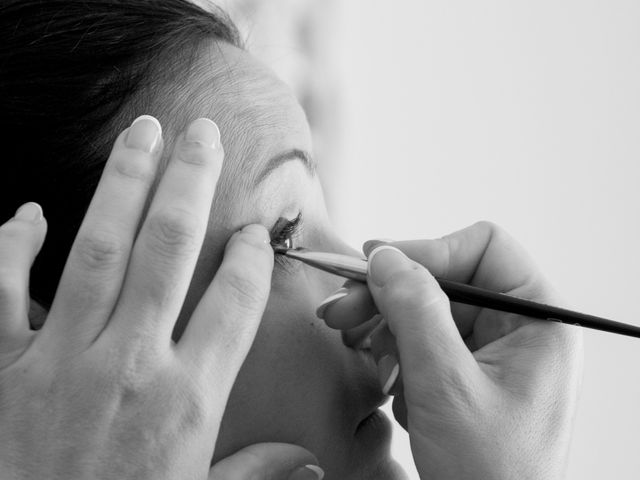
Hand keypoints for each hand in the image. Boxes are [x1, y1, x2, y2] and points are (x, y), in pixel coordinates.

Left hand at [0, 116, 320, 479]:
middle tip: (204, 132)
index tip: (256, 230)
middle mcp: (129, 367)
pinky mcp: (1, 369)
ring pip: (98, 251)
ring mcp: (61, 361)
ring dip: (124, 185)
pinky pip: (2, 292)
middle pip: (169, 251)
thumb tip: (311, 466)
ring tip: (144, 134)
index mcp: (187, 399)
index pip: (234, 303)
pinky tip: (27, 212)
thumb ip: (255, 472)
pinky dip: (12, 246)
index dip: (251, 257)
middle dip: (191, 183)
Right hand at [320, 222, 581, 479]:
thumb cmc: (491, 474)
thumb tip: (385, 257)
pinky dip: (396, 354)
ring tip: (358, 346)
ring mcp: (489, 351)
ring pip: (427, 309)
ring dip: (388, 326)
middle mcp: (517, 328)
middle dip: (393, 295)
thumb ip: (416, 312)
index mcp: (538, 321)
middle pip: (446, 277)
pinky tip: (388, 380)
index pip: (483, 249)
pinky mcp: (465, 372)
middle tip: (344, 308)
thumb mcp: (446, 386)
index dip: (429, 251)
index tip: (380, 269)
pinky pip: (422, 340)